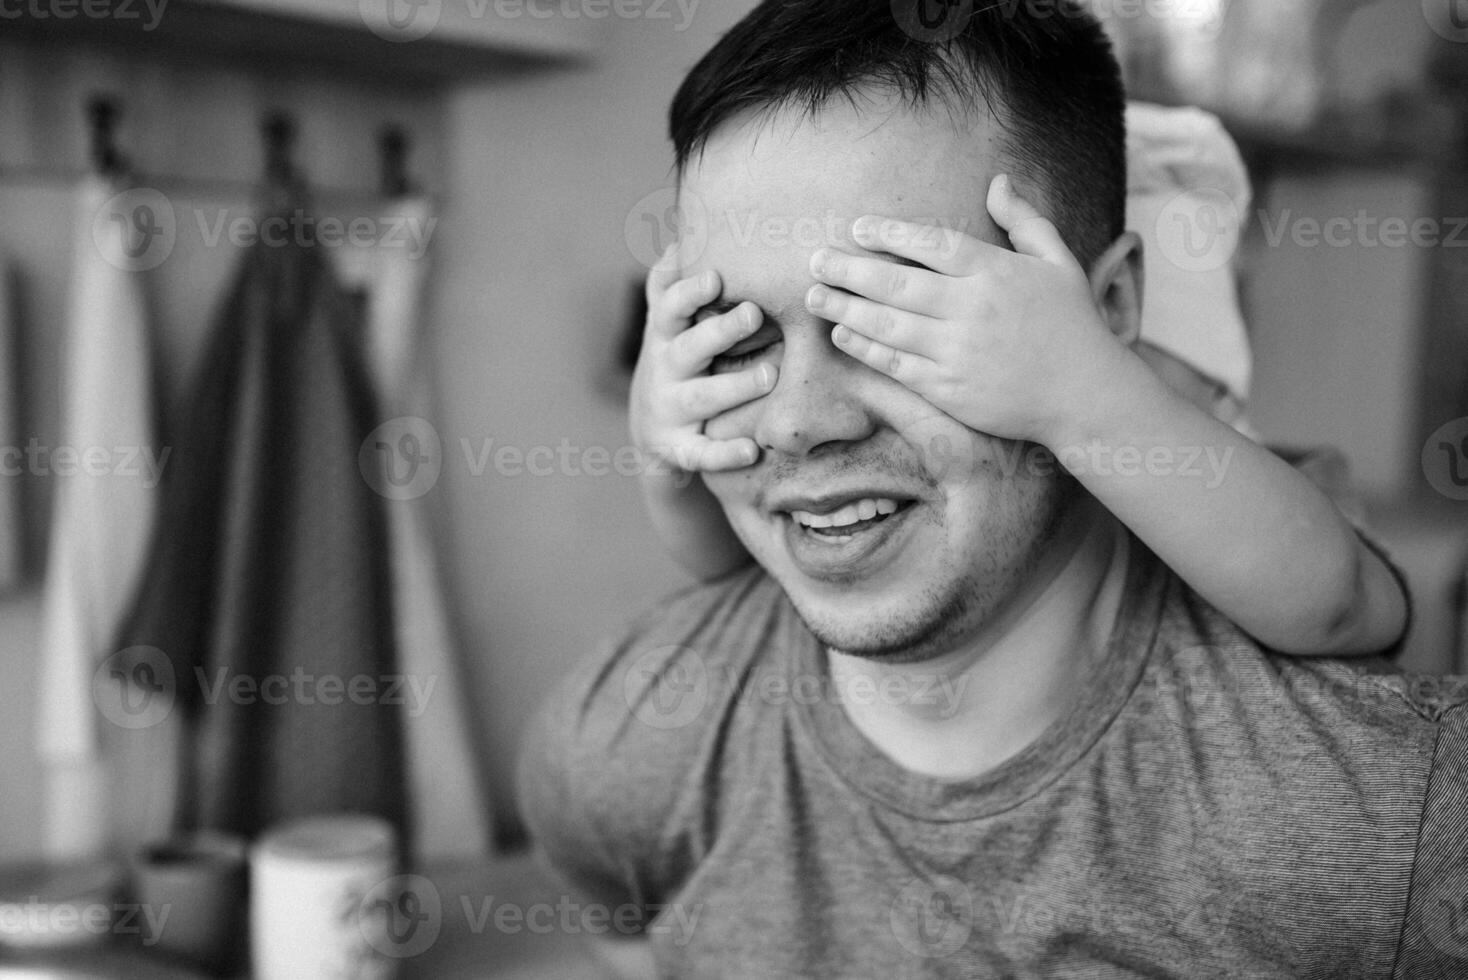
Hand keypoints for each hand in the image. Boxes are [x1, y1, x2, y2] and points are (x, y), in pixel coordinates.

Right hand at [629, 247, 776, 472]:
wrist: (651, 430)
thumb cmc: (676, 359)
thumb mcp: (667, 322)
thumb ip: (672, 281)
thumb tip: (683, 230)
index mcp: (666, 333)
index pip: (671, 307)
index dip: (690, 292)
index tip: (715, 276)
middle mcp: (665, 369)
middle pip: (689, 348)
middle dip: (720, 331)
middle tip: (753, 314)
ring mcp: (671, 410)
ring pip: (701, 398)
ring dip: (734, 386)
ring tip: (770, 376)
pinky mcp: (678, 448)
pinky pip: (701, 454)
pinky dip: (724, 454)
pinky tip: (752, 450)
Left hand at [805, 175, 1124, 446]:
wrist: (1085, 395)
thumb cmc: (1073, 324)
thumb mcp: (1059, 262)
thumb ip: (1025, 221)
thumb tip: (997, 181)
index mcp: (996, 272)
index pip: (932, 243)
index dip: (890, 234)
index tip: (857, 228)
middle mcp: (972, 309)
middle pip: (897, 282)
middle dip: (849, 270)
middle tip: (816, 260)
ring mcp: (958, 351)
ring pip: (888, 325)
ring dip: (845, 308)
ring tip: (815, 296)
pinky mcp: (949, 389)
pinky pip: (896, 364)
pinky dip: (865, 348)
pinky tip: (842, 334)